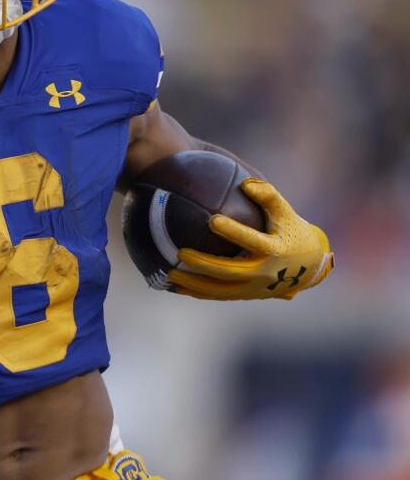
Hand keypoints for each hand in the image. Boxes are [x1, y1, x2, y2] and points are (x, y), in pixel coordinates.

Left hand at [168, 179, 333, 300]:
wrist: (309, 268)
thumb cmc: (292, 231)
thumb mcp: (286, 212)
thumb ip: (269, 196)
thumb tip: (245, 183)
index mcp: (275, 250)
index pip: (252, 241)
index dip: (234, 231)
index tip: (213, 220)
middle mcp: (264, 273)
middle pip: (230, 272)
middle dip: (204, 264)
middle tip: (181, 253)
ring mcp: (254, 289)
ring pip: (221, 290)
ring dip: (195, 284)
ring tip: (170, 274)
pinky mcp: (246, 295)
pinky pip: (218, 296)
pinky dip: (198, 293)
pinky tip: (175, 287)